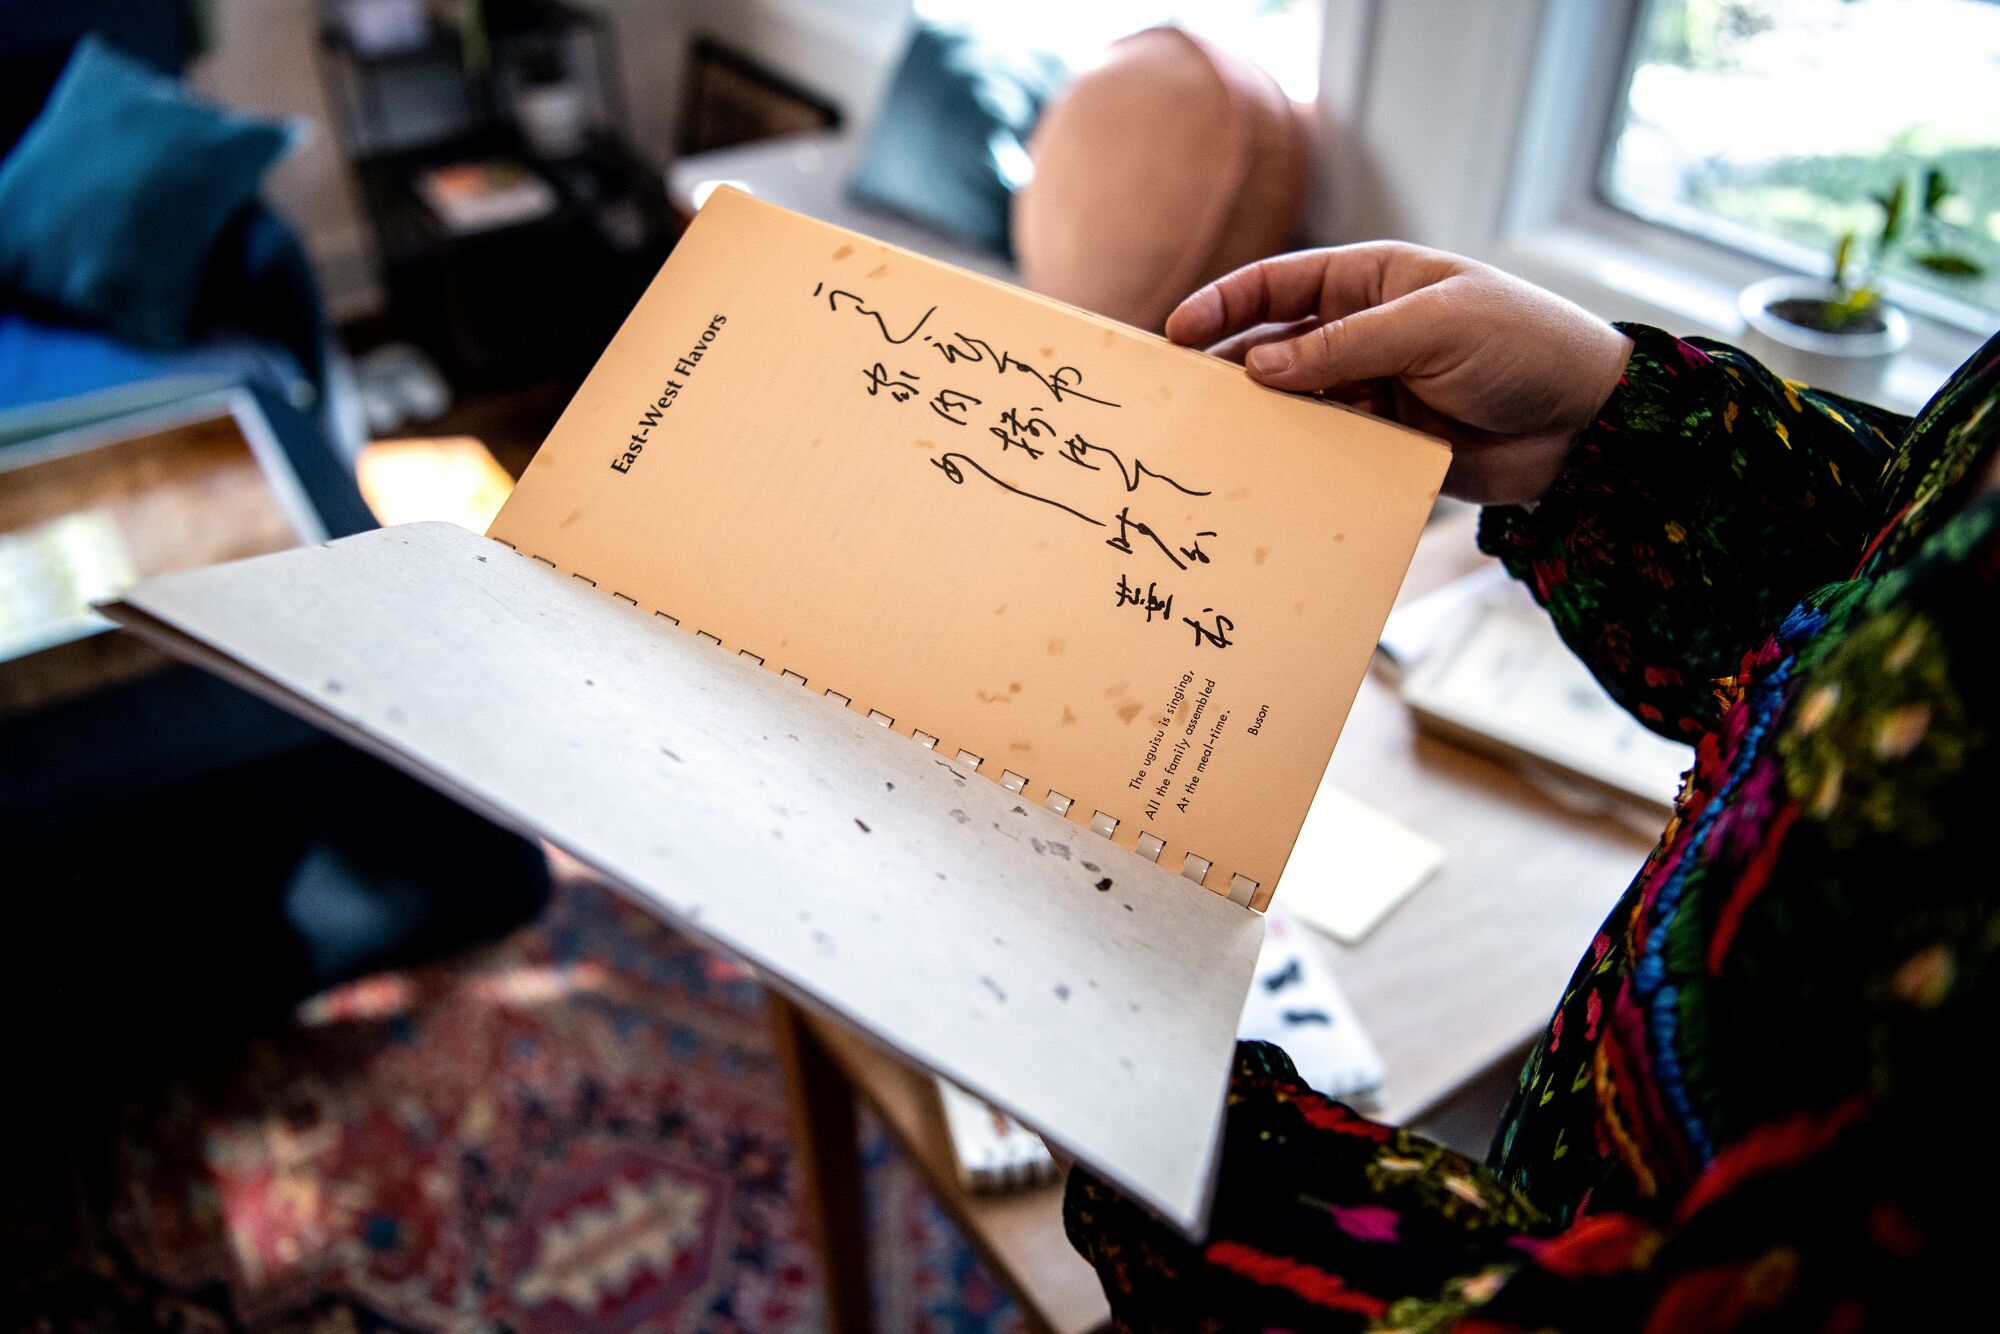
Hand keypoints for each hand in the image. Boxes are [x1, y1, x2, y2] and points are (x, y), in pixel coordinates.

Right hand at [1168, 243, 1633, 504]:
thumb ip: (1344, 346)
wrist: (1588, 423)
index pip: (1280, 283)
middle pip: (1274, 347)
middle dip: (1227, 369)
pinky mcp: (1386, 444)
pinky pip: (1328, 451)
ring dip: (1261, 422)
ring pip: (1295, 405)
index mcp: (1373, 282)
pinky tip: (1269, 475)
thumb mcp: (1433, 328)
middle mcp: (1364, 333)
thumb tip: (1260, 366)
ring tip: (1214, 443)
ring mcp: (1373, 390)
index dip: (1224, 304)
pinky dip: (1299, 461)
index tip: (1178, 333)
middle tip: (1182, 399)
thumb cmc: (1523, 346)